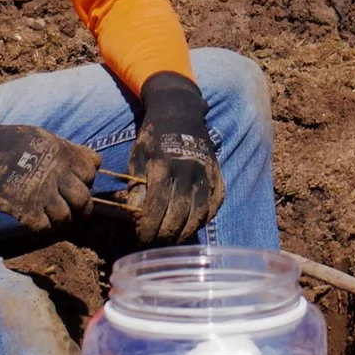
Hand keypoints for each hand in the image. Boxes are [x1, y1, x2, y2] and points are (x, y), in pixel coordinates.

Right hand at [0, 111, 97, 230]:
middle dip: (83, 206)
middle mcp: (56, 176)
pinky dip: (44, 226)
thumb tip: (95, 161)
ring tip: (57, 215)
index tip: (78, 182)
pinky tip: (38, 218)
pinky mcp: (25, 210)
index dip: (87, 178)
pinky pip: (44, 227)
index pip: (90, 172)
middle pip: (83, 199)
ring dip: (63, 218)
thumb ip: (70, 150)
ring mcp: (41, 195)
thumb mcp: (47, 137)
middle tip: (77, 209)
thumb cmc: (14, 140)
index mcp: (63, 156)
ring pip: (66, 217)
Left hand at [127, 72, 224, 245]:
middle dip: (165, 232)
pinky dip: (204, 219)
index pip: (157, 203)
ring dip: (185, 231)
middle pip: (179, 212)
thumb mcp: (138, 156)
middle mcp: (188, 169)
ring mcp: (206, 173)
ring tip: (171, 239)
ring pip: (199, 212)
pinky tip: (192, 225)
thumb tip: (136, 211)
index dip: (149, 224)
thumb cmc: (154, 138)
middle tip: (154, 241)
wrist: (180, 112)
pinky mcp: (218, 174)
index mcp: (164, 164)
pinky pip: (215, 204)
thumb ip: (137, 184)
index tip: (141, 236)